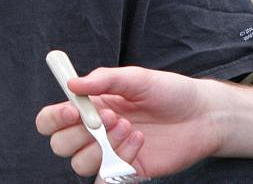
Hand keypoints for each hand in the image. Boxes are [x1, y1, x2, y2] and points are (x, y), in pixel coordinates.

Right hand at [35, 66, 221, 179]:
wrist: (201, 116)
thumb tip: (71, 84)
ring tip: (132, 128)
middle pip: (60, 146)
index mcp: (90, 106)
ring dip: (103, 146)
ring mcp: (109, 154)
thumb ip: (103, 79)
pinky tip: (139, 144)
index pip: (51, 119)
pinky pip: (105, 180)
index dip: (54, 118)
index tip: (74, 110)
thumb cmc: (168, 92)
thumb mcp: (136, 78)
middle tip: (111, 117)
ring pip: (80, 165)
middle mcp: (94, 132)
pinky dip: (117, 164)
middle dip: (81, 133)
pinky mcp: (127, 172)